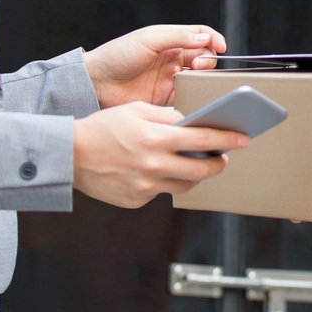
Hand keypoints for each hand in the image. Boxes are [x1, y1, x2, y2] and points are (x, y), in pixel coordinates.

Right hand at [72, 101, 246, 208]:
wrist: (68, 155)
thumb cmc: (103, 127)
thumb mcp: (135, 110)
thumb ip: (167, 116)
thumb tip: (193, 122)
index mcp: (154, 137)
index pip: (202, 139)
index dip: (227, 139)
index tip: (243, 138)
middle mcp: (152, 164)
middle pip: (201, 169)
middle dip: (218, 163)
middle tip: (223, 157)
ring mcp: (144, 186)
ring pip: (184, 184)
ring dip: (195, 174)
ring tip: (197, 163)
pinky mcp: (136, 200)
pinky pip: (160, 191)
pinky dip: (165, 181)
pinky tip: (159, 170)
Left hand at [82, 24, 226, 107]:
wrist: (96, 83)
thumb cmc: (118, 55)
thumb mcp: (149, 39)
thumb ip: (178, 37)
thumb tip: (206, 37)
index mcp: (170, 40)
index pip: (200, 35)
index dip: (214, 39)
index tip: (221, 46)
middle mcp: (173, 59)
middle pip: (203, 56)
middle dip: (208, 60)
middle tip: (199, 65)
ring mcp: (171, 79)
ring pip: (199, 78)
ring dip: (203, 78)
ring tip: (198, 81)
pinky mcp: (166, 99)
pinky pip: (188, 97)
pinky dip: (195, 96)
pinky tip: (194, 96)